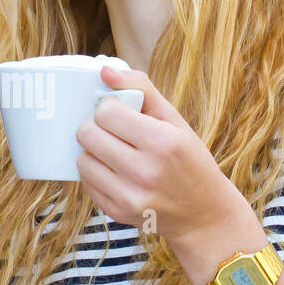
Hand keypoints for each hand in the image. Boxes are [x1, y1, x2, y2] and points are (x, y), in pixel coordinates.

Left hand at [74, 65, 246, 249]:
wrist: (202, 214)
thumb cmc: (189, 161)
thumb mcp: (175, 120)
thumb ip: (141, 88)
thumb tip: (105, 70)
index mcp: (163, 143)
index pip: (106, 112)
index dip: (109, 107)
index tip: (120, 111)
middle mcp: (144, 172)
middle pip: (87, 134)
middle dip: (96, 126)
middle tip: (113, 129)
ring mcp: (128, 196)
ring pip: (82, 159)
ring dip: (94, 150)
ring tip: (115, 150)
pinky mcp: (115, 212)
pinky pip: (86, 182)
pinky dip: (96, 173)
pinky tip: (116, 171)